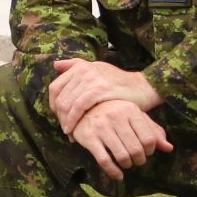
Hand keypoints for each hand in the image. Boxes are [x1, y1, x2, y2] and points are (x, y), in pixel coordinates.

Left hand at [49, 58, 163, 135]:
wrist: (143, 87)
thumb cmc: (118, 82)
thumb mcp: (97, 69)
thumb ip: (76, 66)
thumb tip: (55, 64)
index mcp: (80, 67)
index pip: (55, 87)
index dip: (53, 104)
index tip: (57, 117)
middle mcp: (83, 70)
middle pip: (60, 96)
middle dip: (58, 115)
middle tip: (63, 127)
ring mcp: (92, 79)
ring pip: (67, 102)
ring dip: (64, 120)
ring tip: (67, 131)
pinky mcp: (100, 89)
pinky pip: (79, 106)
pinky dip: (73, 119)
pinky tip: (72, 130)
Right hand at [70, 100, 172, 180]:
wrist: (81, 108)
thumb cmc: (113, 113)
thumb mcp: (133, 117)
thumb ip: (152, 130)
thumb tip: (169, 148)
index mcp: (130, 110)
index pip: (149, 138)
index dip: (150, 150)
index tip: (146, 152)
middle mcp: (116, 116)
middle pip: (136, 149)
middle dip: (139, 160)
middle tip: (136, 161)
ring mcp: (101, 127)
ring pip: (121, 156)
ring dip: (127, 165)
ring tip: (126, 164)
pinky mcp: (87, 137)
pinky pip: (104, 160)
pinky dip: (113, 171)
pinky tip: (117, 175)